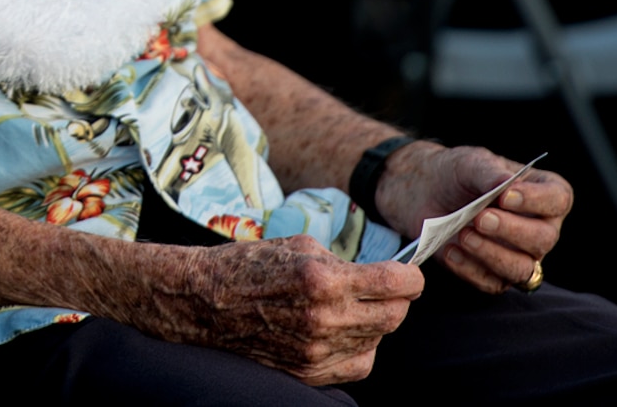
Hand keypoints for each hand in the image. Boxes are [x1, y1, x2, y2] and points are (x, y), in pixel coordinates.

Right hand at [120, 235, 422, 385]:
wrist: (204, 300)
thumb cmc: (248, 265)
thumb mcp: (299, 245)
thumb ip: (345, 262)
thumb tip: (381, 276)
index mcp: (324, 279)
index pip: (398, 284)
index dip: (412, 277)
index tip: (410, 274)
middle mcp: (325, 319)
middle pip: (395, 315)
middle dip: (396, 299)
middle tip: (384, 288)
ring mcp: (317, 350)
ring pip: (378, 340)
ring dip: (374, 322)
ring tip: (351, 306)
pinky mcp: (309, 371)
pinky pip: (359, 364)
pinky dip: (360, 347)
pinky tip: (342, 330)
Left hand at [374, 143, 571, 293]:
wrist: (426, 192)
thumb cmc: (459, 174)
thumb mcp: (471, 163)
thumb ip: (489, 173)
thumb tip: (506, 184)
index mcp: (544, 194)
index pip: (557, 200)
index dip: (536, 200)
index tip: (504, 196)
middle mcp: (540, 229)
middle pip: (542, 238)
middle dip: (511, 230)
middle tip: (479, 218)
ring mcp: (520, 256)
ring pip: (522, 269)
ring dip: (492, 254)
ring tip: (463, 235)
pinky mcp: (495, 275)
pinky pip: (492, 283)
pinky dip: (470, 269)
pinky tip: (450, 250)